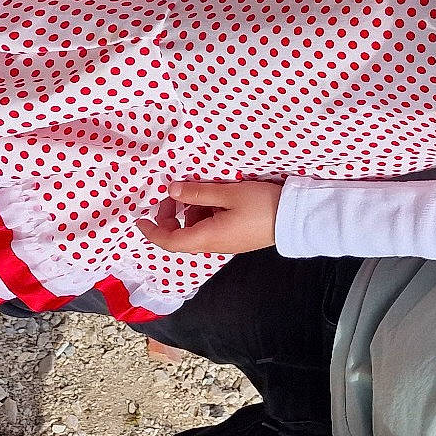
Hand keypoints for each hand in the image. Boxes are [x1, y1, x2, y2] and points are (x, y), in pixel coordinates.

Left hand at [137, 180, 281, 253]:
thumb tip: (171, 190)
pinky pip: (210, 229)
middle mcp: (214, 244)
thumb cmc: (262, 206)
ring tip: (200, 192)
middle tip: (173, 195)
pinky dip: (204, 215)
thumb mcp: (228, 194)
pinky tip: (216, 199)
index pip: (169, 241)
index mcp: (207, 237)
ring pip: (195, 232)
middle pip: (180, 237)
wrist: (294, 219)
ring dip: (189, 214)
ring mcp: (226, 243)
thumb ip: (197, 193)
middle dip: (170, 217)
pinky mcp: (236, 238)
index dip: (151, 231)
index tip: (140, 219)